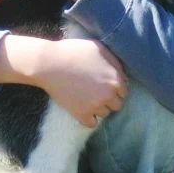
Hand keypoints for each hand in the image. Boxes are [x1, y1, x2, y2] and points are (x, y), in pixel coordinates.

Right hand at [0, 36, 128, 127]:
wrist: (49, 64)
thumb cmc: (73, 52)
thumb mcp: (99, 48)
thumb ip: (115, 62)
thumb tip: (123, 74)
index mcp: (116, 79)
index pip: (124, 92)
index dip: (115, 88)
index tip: (104, 85)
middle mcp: (109, 95)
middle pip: (117, 105)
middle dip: (109, 99)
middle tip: (96, 93)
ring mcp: (95, 106)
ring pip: (104, 114)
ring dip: (98, 108)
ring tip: (86, 98)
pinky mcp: (81, 114)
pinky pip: (92, 123)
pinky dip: (89, 118)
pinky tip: (83, 110)